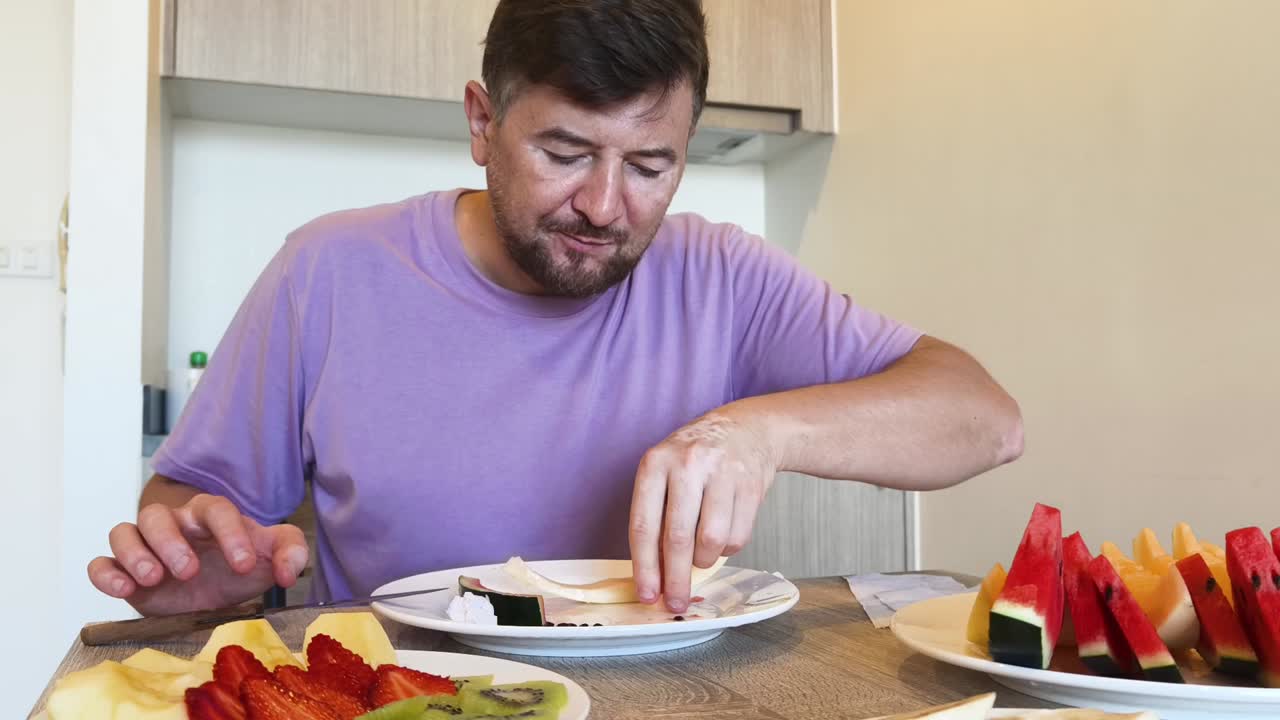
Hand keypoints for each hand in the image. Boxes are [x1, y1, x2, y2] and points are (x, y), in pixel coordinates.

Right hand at [86, 494, 307, 615]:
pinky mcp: (123, 571)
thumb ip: (291, 552)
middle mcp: (173, 524)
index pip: (216, 509)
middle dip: (172, 542)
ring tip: (153, 578)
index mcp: (211, 515)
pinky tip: (124, 589)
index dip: (229, 534)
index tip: (243, 565)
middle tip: (190, 572)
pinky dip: (106, 573)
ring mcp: (144, 546)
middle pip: (159, 515)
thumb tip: (288, 572)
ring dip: (135, 553)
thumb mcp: (271, 556)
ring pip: (125, 531)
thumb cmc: (241, 564)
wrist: (214, 589)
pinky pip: (101, 562)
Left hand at [630, 409, 776, 612]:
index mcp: (655, 463)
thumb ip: (655, 517)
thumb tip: (653, 575)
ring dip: (704, 562)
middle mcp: (687, 465)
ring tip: (701, 557)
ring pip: (710, 541)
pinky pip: (737, 537)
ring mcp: (722, 473)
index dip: (644, 567)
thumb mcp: (665, 473)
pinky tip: (722, 536)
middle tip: (675, 603)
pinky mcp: (751, 485)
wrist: (746, 428)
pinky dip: (727, 548)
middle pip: (677, 539)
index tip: (647, 594)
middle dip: (675, 580)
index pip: (643, 525)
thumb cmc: (695, 460)